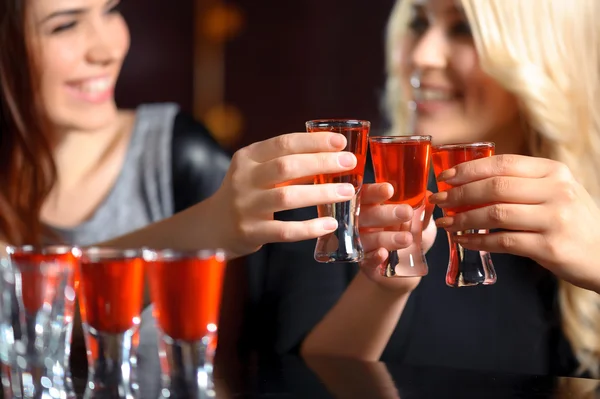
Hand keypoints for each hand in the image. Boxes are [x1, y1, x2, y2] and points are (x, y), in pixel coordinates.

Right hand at [209, 132, 357, 257]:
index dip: (314, 142)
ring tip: (347, 192)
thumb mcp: (258, 172)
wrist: (213, 226)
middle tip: (350, 163)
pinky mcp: (250, 232)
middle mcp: (244, 179)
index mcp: (248, 157)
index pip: (284, 143)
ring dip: (321, 193)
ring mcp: (245, 206)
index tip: (341, 142)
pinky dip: (310, 227)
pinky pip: (285, 230)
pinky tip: (331, 224)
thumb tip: (332, 155)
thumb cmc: (247, 194)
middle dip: (322, 163)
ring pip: (288, 197)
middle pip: (287, 166)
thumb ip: (287, 163)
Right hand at [358, 185, 435, 292]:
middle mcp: (362, 225)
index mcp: (370, 208)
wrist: (404, 270)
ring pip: (368, 239)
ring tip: (407, 239)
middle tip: (407, 212)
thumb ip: (423, 211)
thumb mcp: (418, 222)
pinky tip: (383, 254)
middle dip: (385, 214)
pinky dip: (374, 257)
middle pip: (365, 216)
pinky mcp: (366, 265)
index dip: (374, 192)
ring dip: (386, 238)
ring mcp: (362, 245)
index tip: (389, 190)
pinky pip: (367, 261)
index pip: (366, 196)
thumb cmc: (409, 238)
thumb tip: (430, 196)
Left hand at [428, 154, 599, 292]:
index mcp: (554, 172)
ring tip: (445, 223)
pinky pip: (503, 242)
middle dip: (459, 194)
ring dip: (463, 219)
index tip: (445, 177)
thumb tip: (470, 181)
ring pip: (495, 214)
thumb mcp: (556, 192)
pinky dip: (478, 241)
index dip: (469, 169)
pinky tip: (463, 241)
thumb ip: (523, 183)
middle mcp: (557, 191)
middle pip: (495, 187)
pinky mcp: (551, 247)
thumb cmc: (573, 222)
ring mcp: (555, 219)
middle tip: (438, 201)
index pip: (503, 163)